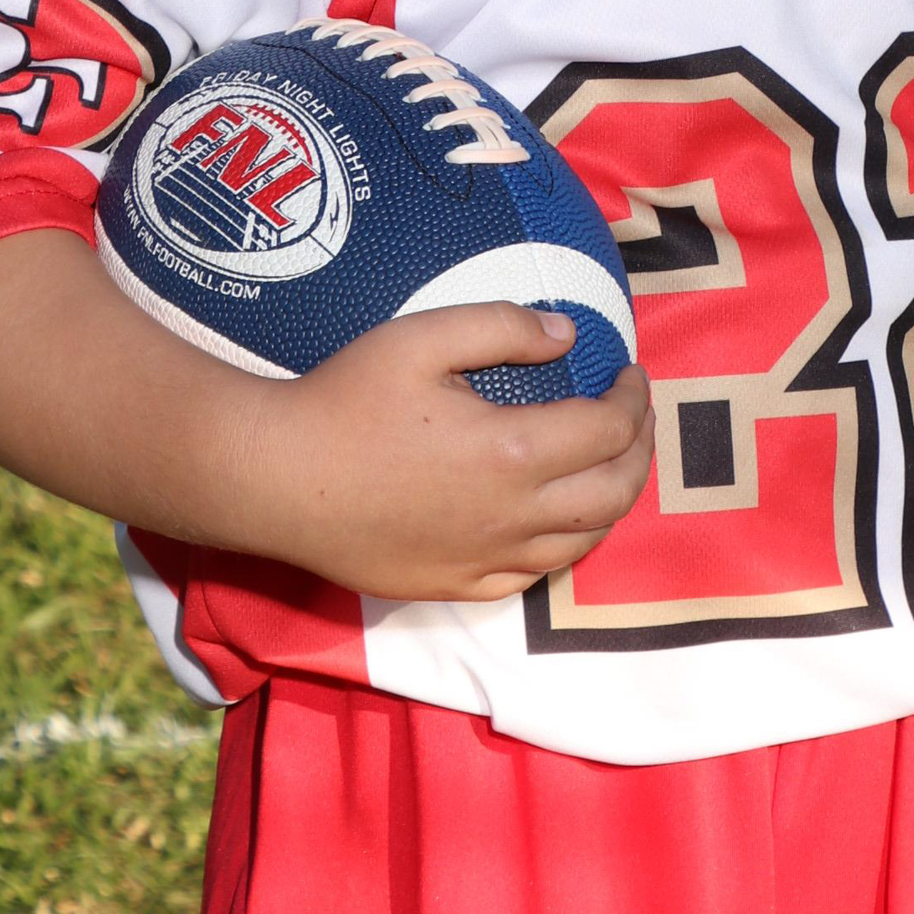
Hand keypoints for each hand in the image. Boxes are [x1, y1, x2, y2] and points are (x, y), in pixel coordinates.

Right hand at [240, 304, 654, 604]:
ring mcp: (485, 560)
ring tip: (606, 464)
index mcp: (512, 450)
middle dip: (639, 450)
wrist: (275, 478)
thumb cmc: (343, 399)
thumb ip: (504, 327)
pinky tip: (552, 520)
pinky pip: (532, 578)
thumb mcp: (421, 337)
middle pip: (614, 493)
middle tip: (634, 416)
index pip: (609, 430)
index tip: (629, 372)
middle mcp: (512, 516)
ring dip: (610, 500)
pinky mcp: (454, 586)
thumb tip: (568, 336)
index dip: (633, 399)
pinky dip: (562, 547)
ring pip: (582, 543)